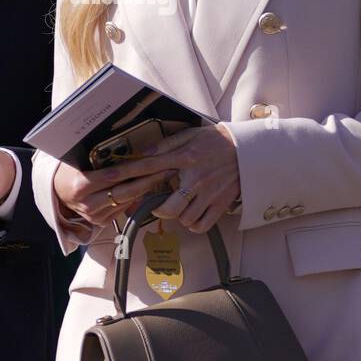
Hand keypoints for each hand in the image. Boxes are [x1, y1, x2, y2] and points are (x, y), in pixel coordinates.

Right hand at [53, 158, 176, 228]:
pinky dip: (138, 198)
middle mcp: (88, 204)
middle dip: (150, 180)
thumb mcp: (79, 160)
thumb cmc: (70, 170)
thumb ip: (101, 158)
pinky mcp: (101, 223)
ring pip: (128, 201)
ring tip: (164, 176)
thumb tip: (130, 149)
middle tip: (169, 168)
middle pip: (126, 191)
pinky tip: (150, 188)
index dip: (137, 168)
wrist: (57, 193)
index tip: (156, 159)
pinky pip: (124, 209)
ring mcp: (94, 216)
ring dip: (148, 189)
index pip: (114, 175)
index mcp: (81, 185)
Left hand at [125, 123, 240, 232]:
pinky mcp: (220, 204)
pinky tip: (192, 213)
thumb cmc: (216, 141)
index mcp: (185, 157)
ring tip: (180, 205)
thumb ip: (166, 145)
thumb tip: (143, 153)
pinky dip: (193, 223)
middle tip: (158, 203)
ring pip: (184, 218)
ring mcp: (209, 193)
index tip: (111, 178)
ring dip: (177, 215)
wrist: (248, 149)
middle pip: (168, 206)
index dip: (128, 173)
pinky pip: (200, 225)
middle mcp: (195, 178)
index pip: (150, 166)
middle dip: (158, 209)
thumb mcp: (190, 135)